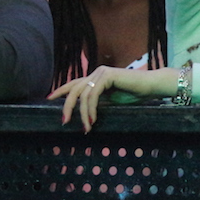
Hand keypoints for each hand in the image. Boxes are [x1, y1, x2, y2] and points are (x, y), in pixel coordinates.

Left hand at [47, 66, 175, 132]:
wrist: (151, 87)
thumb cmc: (134, 94)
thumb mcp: (110, 100)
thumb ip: (97, 101)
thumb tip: (83, 113)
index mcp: (96, 77)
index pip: (74, 83)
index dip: (60, 90)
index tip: (49, 99)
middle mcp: (96, 72)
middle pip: (74, 89)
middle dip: (67, 106)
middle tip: (64, 121)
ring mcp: (101, 72)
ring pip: (82, 94)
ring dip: (83, 113)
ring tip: (86, 127)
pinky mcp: (107, 75)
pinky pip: (93, 95)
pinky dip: (91, 109)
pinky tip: (93, 120)